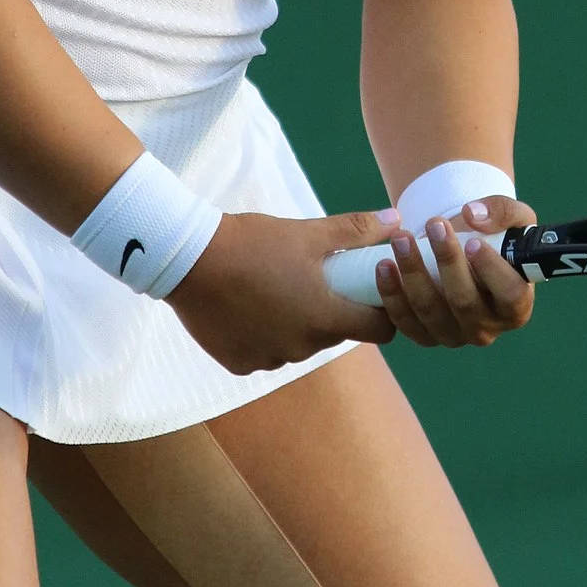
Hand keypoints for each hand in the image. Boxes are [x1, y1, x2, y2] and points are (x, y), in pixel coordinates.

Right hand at [167, 209, 398, 375]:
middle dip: (332, 309)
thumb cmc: (254, 242)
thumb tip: (397, 222)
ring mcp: (270, 360)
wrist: (189, 260)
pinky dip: (264, 333)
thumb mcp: (308, 232)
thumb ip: (356, 231)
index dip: (380, 311)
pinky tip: (248, 304)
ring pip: (299, 343)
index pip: (379, 330)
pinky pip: (266, 351)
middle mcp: (302, 347)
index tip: (369, 290)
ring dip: (297, 323)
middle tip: (314, 277)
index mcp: (325, 316)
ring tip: (276, 286)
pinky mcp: (241, 364)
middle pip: (335, 333)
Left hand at [374, 193, 536, 347]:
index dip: (492, 270)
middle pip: (465, 302)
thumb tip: (472, 215)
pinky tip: (382, 266)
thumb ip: (503, 211)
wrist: (466, 249)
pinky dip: (392, 295)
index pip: (510, 294)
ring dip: (413, 274)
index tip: (472, 242)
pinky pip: (405, 321)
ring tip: (401, 238)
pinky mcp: (425, 334)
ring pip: (431, 311)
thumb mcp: (514, 219)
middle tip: (434, 224)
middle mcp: (487, 327)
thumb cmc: (498, 236)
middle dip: (447, 261)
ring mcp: (454, 335)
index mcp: (516, 304)